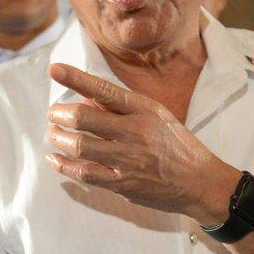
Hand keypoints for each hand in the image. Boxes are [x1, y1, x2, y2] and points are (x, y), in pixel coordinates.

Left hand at [45, 63, 239, 225]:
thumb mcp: (156, 115)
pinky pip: (84, 173)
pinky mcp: (122, 183)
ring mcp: (127, 159)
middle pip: (84, 118)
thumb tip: (86, 99)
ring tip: (53, 134)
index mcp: (144, 109)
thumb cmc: (177, 145)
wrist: (200, 182)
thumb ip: (122, 107)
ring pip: (79, 145)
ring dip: (58, 138)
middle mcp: (134, 131)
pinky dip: (64, 165)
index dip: (75, 78)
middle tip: (53, 113)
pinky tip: (54, 159)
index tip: (54, 69)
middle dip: (60, 113)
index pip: (103, 89)